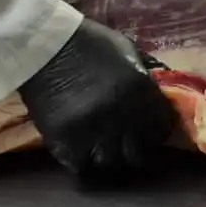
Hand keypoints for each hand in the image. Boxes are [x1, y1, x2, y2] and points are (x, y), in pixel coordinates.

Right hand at [18, 19, 176, 181]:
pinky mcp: (64, 139)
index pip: (161, 128)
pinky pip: (78, 164)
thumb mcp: (126, 51)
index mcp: (141, 91)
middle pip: (136, 154)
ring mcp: (92, 130)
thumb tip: (155, 96)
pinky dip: (79, 159)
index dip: (155, 132)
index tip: (148, 132)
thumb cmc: (89, 42)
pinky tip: (77, 148)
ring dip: (105, 155)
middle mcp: (121, 115)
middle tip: (124, 144)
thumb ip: (143, 77)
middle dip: (132, 150)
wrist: (44, 44)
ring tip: (98, 146)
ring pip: (107, 162)